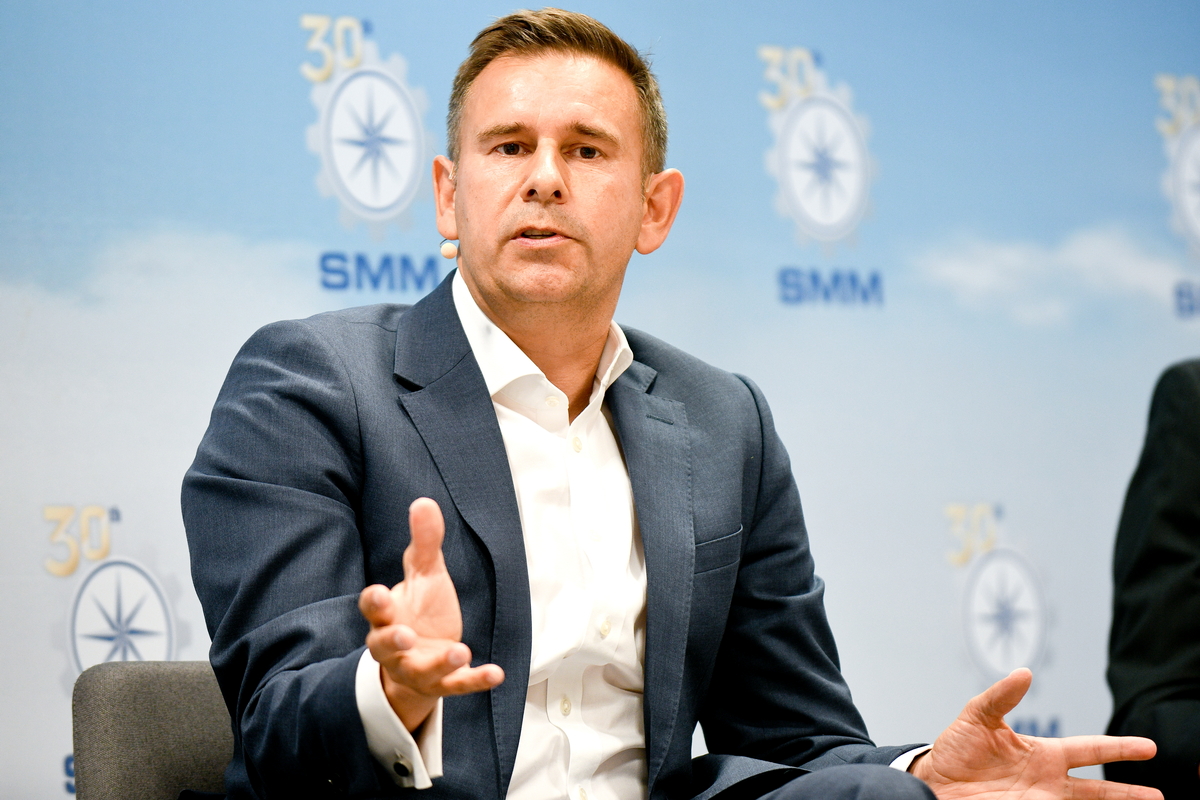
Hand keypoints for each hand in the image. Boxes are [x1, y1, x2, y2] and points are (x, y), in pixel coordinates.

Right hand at [359, 498, 503, 730]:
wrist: (424, 656)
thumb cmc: (419, 609)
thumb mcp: (425, 574)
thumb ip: (424, 543)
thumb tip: (424, 502)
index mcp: (387, 615)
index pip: (373, 609)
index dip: (374, 602)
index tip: (379, 593)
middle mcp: (395, 646)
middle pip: (385, 646)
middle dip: (394, 641)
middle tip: (406, 635)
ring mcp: (418, 668)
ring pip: (422, 671)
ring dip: (440, 662)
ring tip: (460, 650)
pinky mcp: (442, 684)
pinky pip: (458, 685)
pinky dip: (476, 680)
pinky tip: (497, 673)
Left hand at [910, 668, 1160, 799]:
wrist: (933, 781)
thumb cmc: (955, 748)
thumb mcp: (977, 716)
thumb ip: (1001, 696)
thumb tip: (1025, 673)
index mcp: (1043, 753)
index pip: (1090, 749)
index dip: (1119, 748)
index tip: (1149, 748)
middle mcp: (1048, 780)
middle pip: (1099, 789)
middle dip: (1130, 793)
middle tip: (1160, 795)